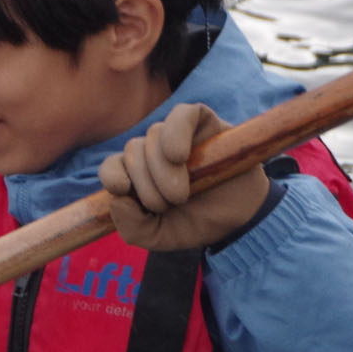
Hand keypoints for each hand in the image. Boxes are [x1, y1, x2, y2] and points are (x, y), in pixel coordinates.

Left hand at [99, 102, 268, 250]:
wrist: (240, 220)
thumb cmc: (198, 223)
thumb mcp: (160, 237)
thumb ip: (133, 228)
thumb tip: (118, 199)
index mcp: (139, 175)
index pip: (113, 165)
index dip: (112, 174)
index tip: (123, 189)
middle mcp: (154, 151)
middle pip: (133, 150)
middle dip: (147, 182)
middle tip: (173, 202)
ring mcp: (177, 134)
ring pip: (154, 135)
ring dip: (162, 168)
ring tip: (182, 193)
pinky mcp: (202, 121)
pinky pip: (181, 114)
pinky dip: (175, 131)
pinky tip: (179, 156)